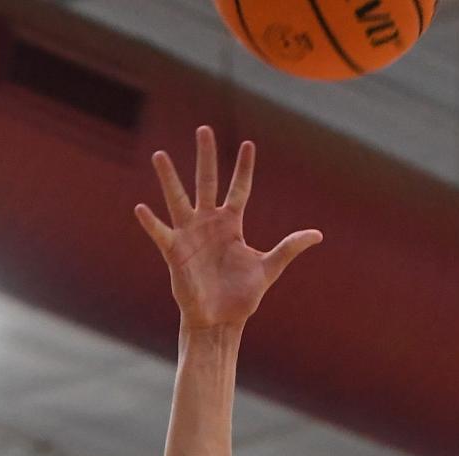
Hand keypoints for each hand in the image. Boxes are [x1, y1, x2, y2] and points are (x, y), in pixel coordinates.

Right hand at [136, 126, 321, 328]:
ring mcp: (190, 235)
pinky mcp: (175, 252)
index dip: (244, 168)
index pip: (239, 189)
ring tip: (159, 156)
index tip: (248, 145)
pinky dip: (150, 222)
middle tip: (203, 129)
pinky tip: (141, 208)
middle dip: (206, 157)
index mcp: (231, 225)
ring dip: (169, 178)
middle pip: (207, 182)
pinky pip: (160, 233)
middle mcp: (209, 223)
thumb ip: (289, 248)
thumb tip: (317, 235)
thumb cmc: (242, 298)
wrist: (221, 322)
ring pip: (178, 200)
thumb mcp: (269, 268)